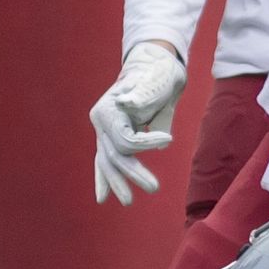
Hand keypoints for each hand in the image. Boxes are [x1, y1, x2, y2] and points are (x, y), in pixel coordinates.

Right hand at [90, 41, 186, 204]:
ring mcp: (103, 130)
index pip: (124, 137)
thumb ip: (143, 95)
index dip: (146, 142)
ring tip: (128, 202)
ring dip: (118, 182)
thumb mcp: (156, 82)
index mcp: (108, 109)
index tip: (167, 140)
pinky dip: (104, 179)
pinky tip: (103, 198)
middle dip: (133, 173)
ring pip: (107, 161)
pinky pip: (104, 161)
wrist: (156, 66)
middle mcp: (100, 120)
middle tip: (154, 188)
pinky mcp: (111, 136)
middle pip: (115, 154)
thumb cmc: (158, 74)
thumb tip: (131, 105)